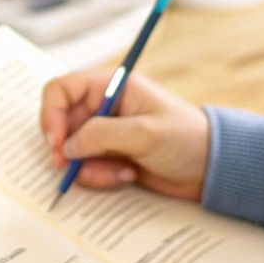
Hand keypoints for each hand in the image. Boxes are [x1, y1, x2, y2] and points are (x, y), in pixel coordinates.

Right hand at [40, 67, 210, 201]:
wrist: (212, 170)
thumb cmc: (186, 139)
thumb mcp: (144, 133)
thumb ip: (101, 135)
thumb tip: (67, 147)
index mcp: (111, 86)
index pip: (62, 89)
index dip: (51, 113)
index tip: (56, 141)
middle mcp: (103, 107)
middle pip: (61, 122)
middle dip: (65, 147)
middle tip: (68, 168)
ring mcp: (105, 133)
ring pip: (72, 150)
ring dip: (89, 167)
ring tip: (120, 173)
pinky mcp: (109, 157)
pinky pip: (87, 167)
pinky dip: (101, 176)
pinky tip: (127, 175)